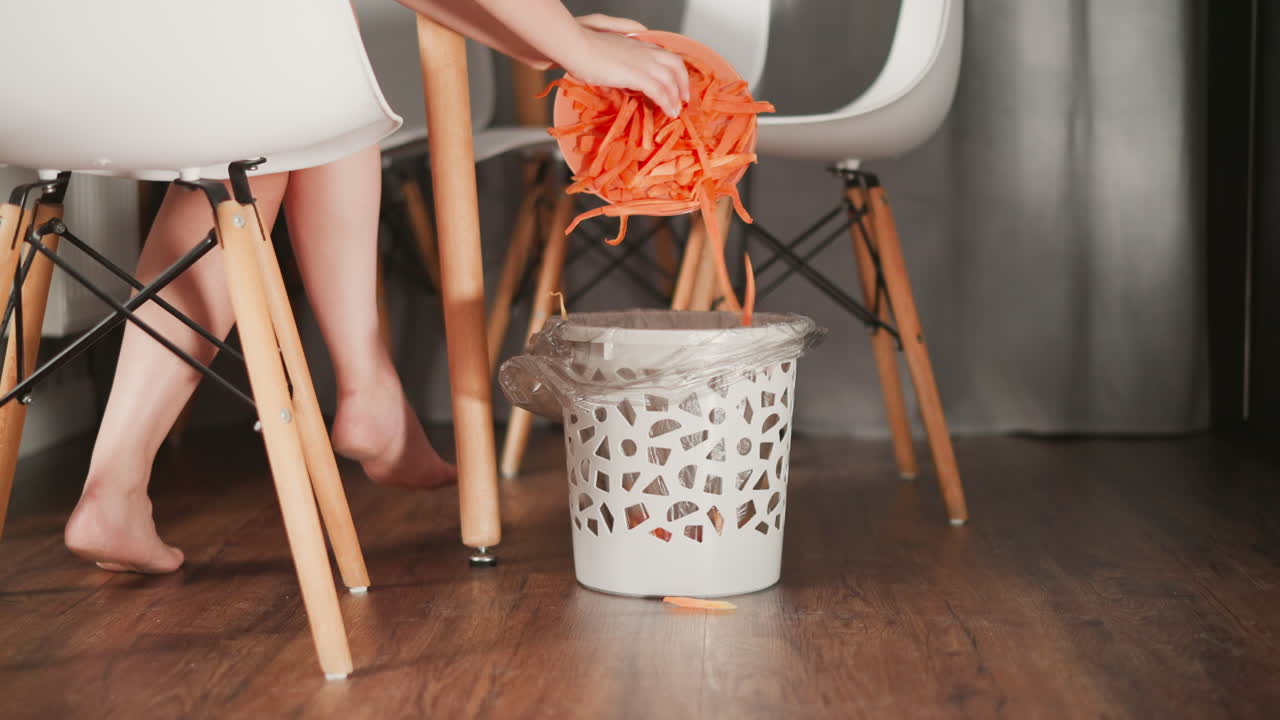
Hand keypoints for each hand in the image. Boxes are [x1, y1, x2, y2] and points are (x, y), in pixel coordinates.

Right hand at [559, 17, 690, 117]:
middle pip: (675, 63)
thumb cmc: (583, 49)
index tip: (675, 82)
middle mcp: (644, 50)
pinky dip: (667, 102)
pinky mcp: (636, 74)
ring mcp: (642, 62)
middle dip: (682, 82)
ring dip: (676, 96)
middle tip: (683, 98)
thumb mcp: (606, 53)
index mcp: (637, 44)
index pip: (664, 54)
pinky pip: (659, 90)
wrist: (575, 46)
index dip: (673, 69)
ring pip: (670, 79)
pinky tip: (668, 111)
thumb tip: (620, 79)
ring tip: (676, 111)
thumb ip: (618, 61)